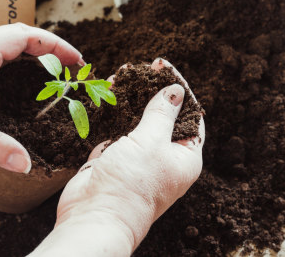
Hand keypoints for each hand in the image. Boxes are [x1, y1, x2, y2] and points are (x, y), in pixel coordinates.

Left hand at [0, 24, 81, 172]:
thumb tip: (24, 163)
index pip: (27, 37)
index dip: (56, 46)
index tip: (77, 60)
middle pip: (20, 42)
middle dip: (48, 54)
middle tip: (69, 73)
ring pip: (5, 54)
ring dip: (29, 62)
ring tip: (49, 82)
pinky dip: (11, 75)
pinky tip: (14, 95)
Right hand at [30, 59, 204, 256]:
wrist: (94, 216)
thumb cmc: (132, 184)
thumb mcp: (152, 142)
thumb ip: (162, 113)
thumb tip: (176, 91)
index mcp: (184, 157)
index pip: (190, 116)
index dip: (179, 91)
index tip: (165, 68)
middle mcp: (163, 157)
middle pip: (162, 116)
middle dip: (151, 90)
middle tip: (143, 68)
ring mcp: (137, 158)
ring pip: (137, 121)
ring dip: (130, 98)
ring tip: (121, 74)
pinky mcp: (114, 158)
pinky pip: (116, 129)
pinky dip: (112, 111)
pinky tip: (106, 93)